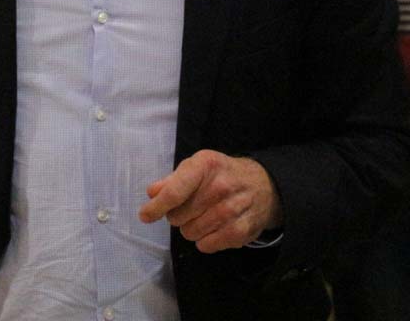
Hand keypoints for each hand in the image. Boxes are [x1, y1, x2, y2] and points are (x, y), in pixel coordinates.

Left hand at [138, 150, 282, 252]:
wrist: (264, 185)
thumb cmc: (222, 174)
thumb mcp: (197, 167)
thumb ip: (173, 180)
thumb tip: (152, 193)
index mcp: (206, 165)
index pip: (175, 192)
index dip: (156, 207)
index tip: (145, 216)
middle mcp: (220, 186)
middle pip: (178, 216)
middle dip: (177, 215)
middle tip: (188, 208)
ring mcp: (233, 209)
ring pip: (190, 233)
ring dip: (190, 229)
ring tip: (202, 217)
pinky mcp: (242, 230)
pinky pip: (207, 245)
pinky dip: (204, 241)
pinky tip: (212, 228)